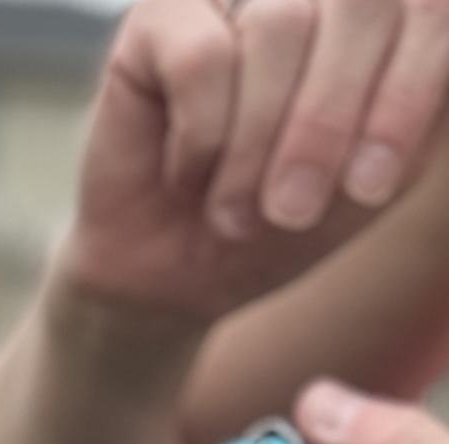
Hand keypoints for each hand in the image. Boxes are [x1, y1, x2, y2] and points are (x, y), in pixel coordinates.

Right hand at [58, 0, 448, 329]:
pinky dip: (201, 140)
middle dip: (330, 119)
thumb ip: (426, 107)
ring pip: (278, 27)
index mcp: (385, 13)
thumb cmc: (286, 220)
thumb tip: (437, 35)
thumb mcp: (380, 173)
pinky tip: (187, 175)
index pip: (430, 9)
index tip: (370, 188)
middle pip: (363, 1)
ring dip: (257, 146)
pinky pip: (201, 59)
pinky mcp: (162, 16)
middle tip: (294, 210)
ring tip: (236, 213)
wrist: (178, 276)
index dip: (408, 91)